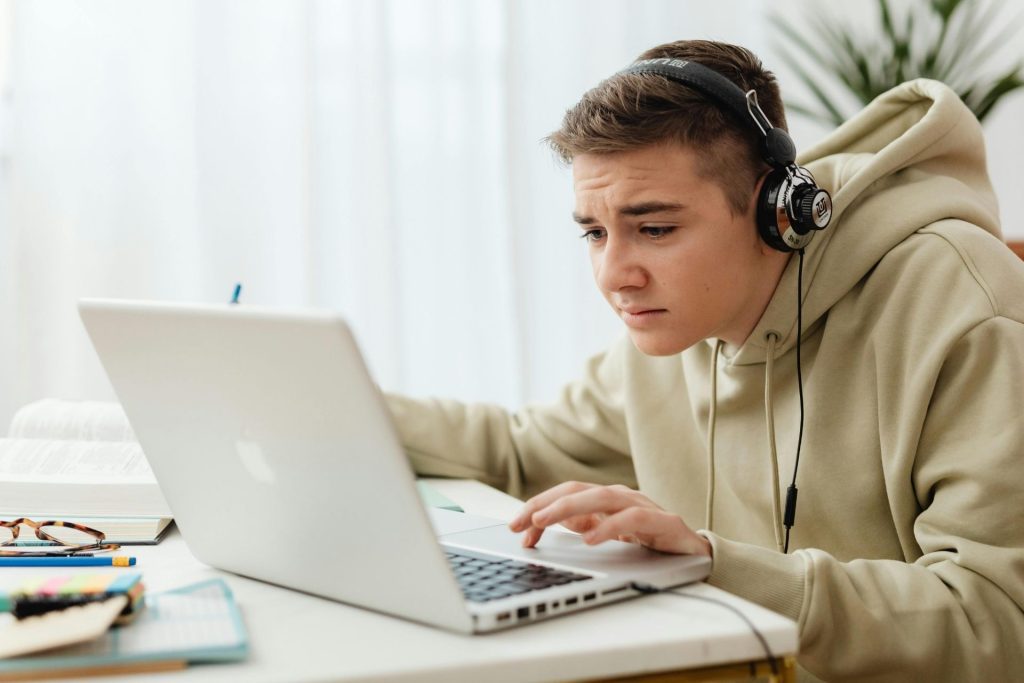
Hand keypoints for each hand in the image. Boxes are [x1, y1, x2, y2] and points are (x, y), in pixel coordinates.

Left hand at [507, 481, 710, 555]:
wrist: (696, 552)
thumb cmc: (649, 540)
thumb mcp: (607, 533)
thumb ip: (580, 524)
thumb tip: (541, 524)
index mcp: (606, 499)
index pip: (566, 493)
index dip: (538, 505)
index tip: (514, 525)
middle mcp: (622, 497)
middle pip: (578, 490)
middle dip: (546, 504)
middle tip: (521, 522)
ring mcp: (643, 506)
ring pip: (602, 498)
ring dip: (569, 508)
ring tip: (545, 521)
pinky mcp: (664, 522)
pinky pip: (633, 519)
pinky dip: (610, 527)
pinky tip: (590, 539)